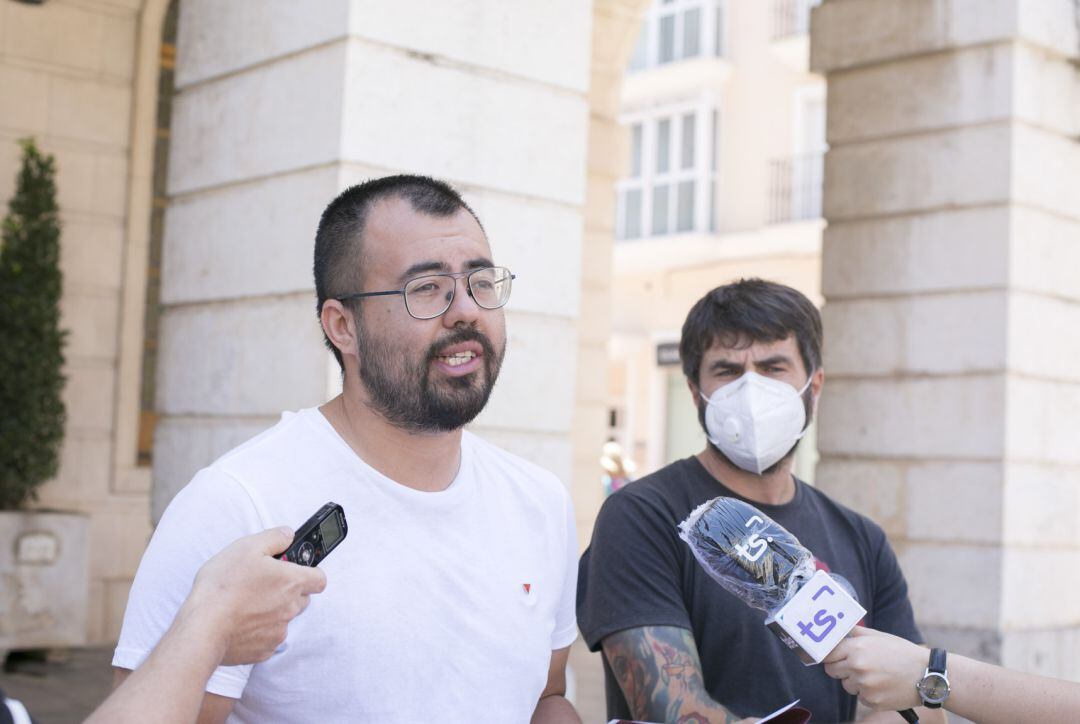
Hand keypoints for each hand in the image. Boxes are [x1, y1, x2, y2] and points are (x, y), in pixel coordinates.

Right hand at [177, 527, 327, 664]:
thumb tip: (288, 535)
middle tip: (262, 584)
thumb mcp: (247, 547)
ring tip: (246, 603)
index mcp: (292, 582)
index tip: (294, 570)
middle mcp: (290, 608)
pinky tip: (239, 622)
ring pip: (284, 618)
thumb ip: (274, 538)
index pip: (319, 578)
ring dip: (273, 611)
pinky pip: (268, 638)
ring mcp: (278, 631)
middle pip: (302, 598)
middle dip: (288, 591)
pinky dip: (258, 631)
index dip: (309, 573)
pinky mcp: (263, 650)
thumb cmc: (223, 586)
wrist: (202, 628)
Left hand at [822, 626, 924, 711]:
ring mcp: (864, 685)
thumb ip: (856, 633)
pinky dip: (867, 694)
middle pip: (832, 671)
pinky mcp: (872, 701)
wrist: (927, 675)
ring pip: (846, 685)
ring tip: (875, 675)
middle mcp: (857, 667)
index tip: (832, 657)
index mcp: (856, 648)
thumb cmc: (902, 653)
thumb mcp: (879, 636)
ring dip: (855, 682)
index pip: (827, 654)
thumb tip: (839, 627)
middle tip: (855, 666)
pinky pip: (860, 697)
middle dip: (840, 669)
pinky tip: (882, 686)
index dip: (829, 656)